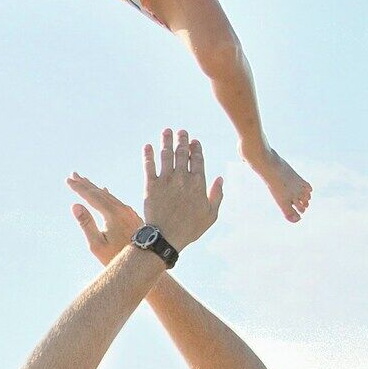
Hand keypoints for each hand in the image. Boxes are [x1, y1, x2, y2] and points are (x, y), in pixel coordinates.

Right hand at [66, 173, 134, 264]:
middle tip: (74, 175)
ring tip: (86, 181)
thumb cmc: (117, 257)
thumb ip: (86, 223)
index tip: (68, 180)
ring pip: (110, 196)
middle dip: (86, 184)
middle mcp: (122, 209)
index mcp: (112, 214)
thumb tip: (75, 205)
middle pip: (100, 193)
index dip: (78, 188)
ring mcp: (129, 212)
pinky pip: (117, 201)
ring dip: (96, 188)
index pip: (91, 196)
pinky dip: (107, 195)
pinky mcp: (133, 217)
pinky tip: (105, 192)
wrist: (145, 261)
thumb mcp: (97, 244)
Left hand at [138, 130, 223, 251]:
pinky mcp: (151, 186)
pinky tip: (147, 146)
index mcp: (198, 184)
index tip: (194, 141)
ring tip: (167, 131)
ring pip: (166, 155)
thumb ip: (217, 195)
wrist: (166, 237)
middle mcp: (182, 178)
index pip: (197, 160)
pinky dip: (148, 155)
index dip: (196, 149)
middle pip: (182, 153)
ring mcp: (166, 181)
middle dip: (182, 140)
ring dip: (166, 141)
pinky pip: (149, 166)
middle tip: (181, 132)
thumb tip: (220, 178)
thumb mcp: (211, 215)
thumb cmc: (190, 228)